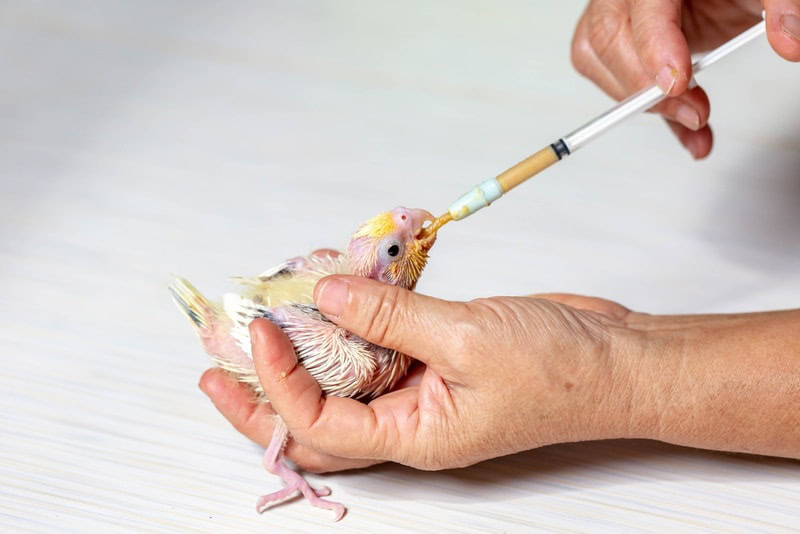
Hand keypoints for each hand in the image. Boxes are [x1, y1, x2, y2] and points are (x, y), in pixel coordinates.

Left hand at [227, 276, 638, 470]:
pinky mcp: (437, 354)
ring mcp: (423, 387)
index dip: (281, 383)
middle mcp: (411, 419)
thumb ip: (393, 319)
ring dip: (308, 349)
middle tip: (221, 362)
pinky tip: (335, 293)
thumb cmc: (562, 371)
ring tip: (269, 318)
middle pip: (318, 419)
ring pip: (347, 377)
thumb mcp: (469, 338)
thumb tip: (328, 300)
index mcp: (417, 437)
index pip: (322, 426)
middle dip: (265, 394)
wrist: (617, 360)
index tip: (262, 331)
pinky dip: (355, 319)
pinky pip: (382, 342)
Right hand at [571, 0, 799, 158]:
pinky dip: (654, 115)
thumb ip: (781, 4)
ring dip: (640, 101)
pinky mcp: (620, 42)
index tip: (677, 84)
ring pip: (596, 59)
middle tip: (692, 111)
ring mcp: (617, 14)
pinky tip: (687, 131)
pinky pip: (613, 82)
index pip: (642, 5)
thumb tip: (790, 41)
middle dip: (643, 84)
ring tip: (693, 117)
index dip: (653, 46)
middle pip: (605, 36)